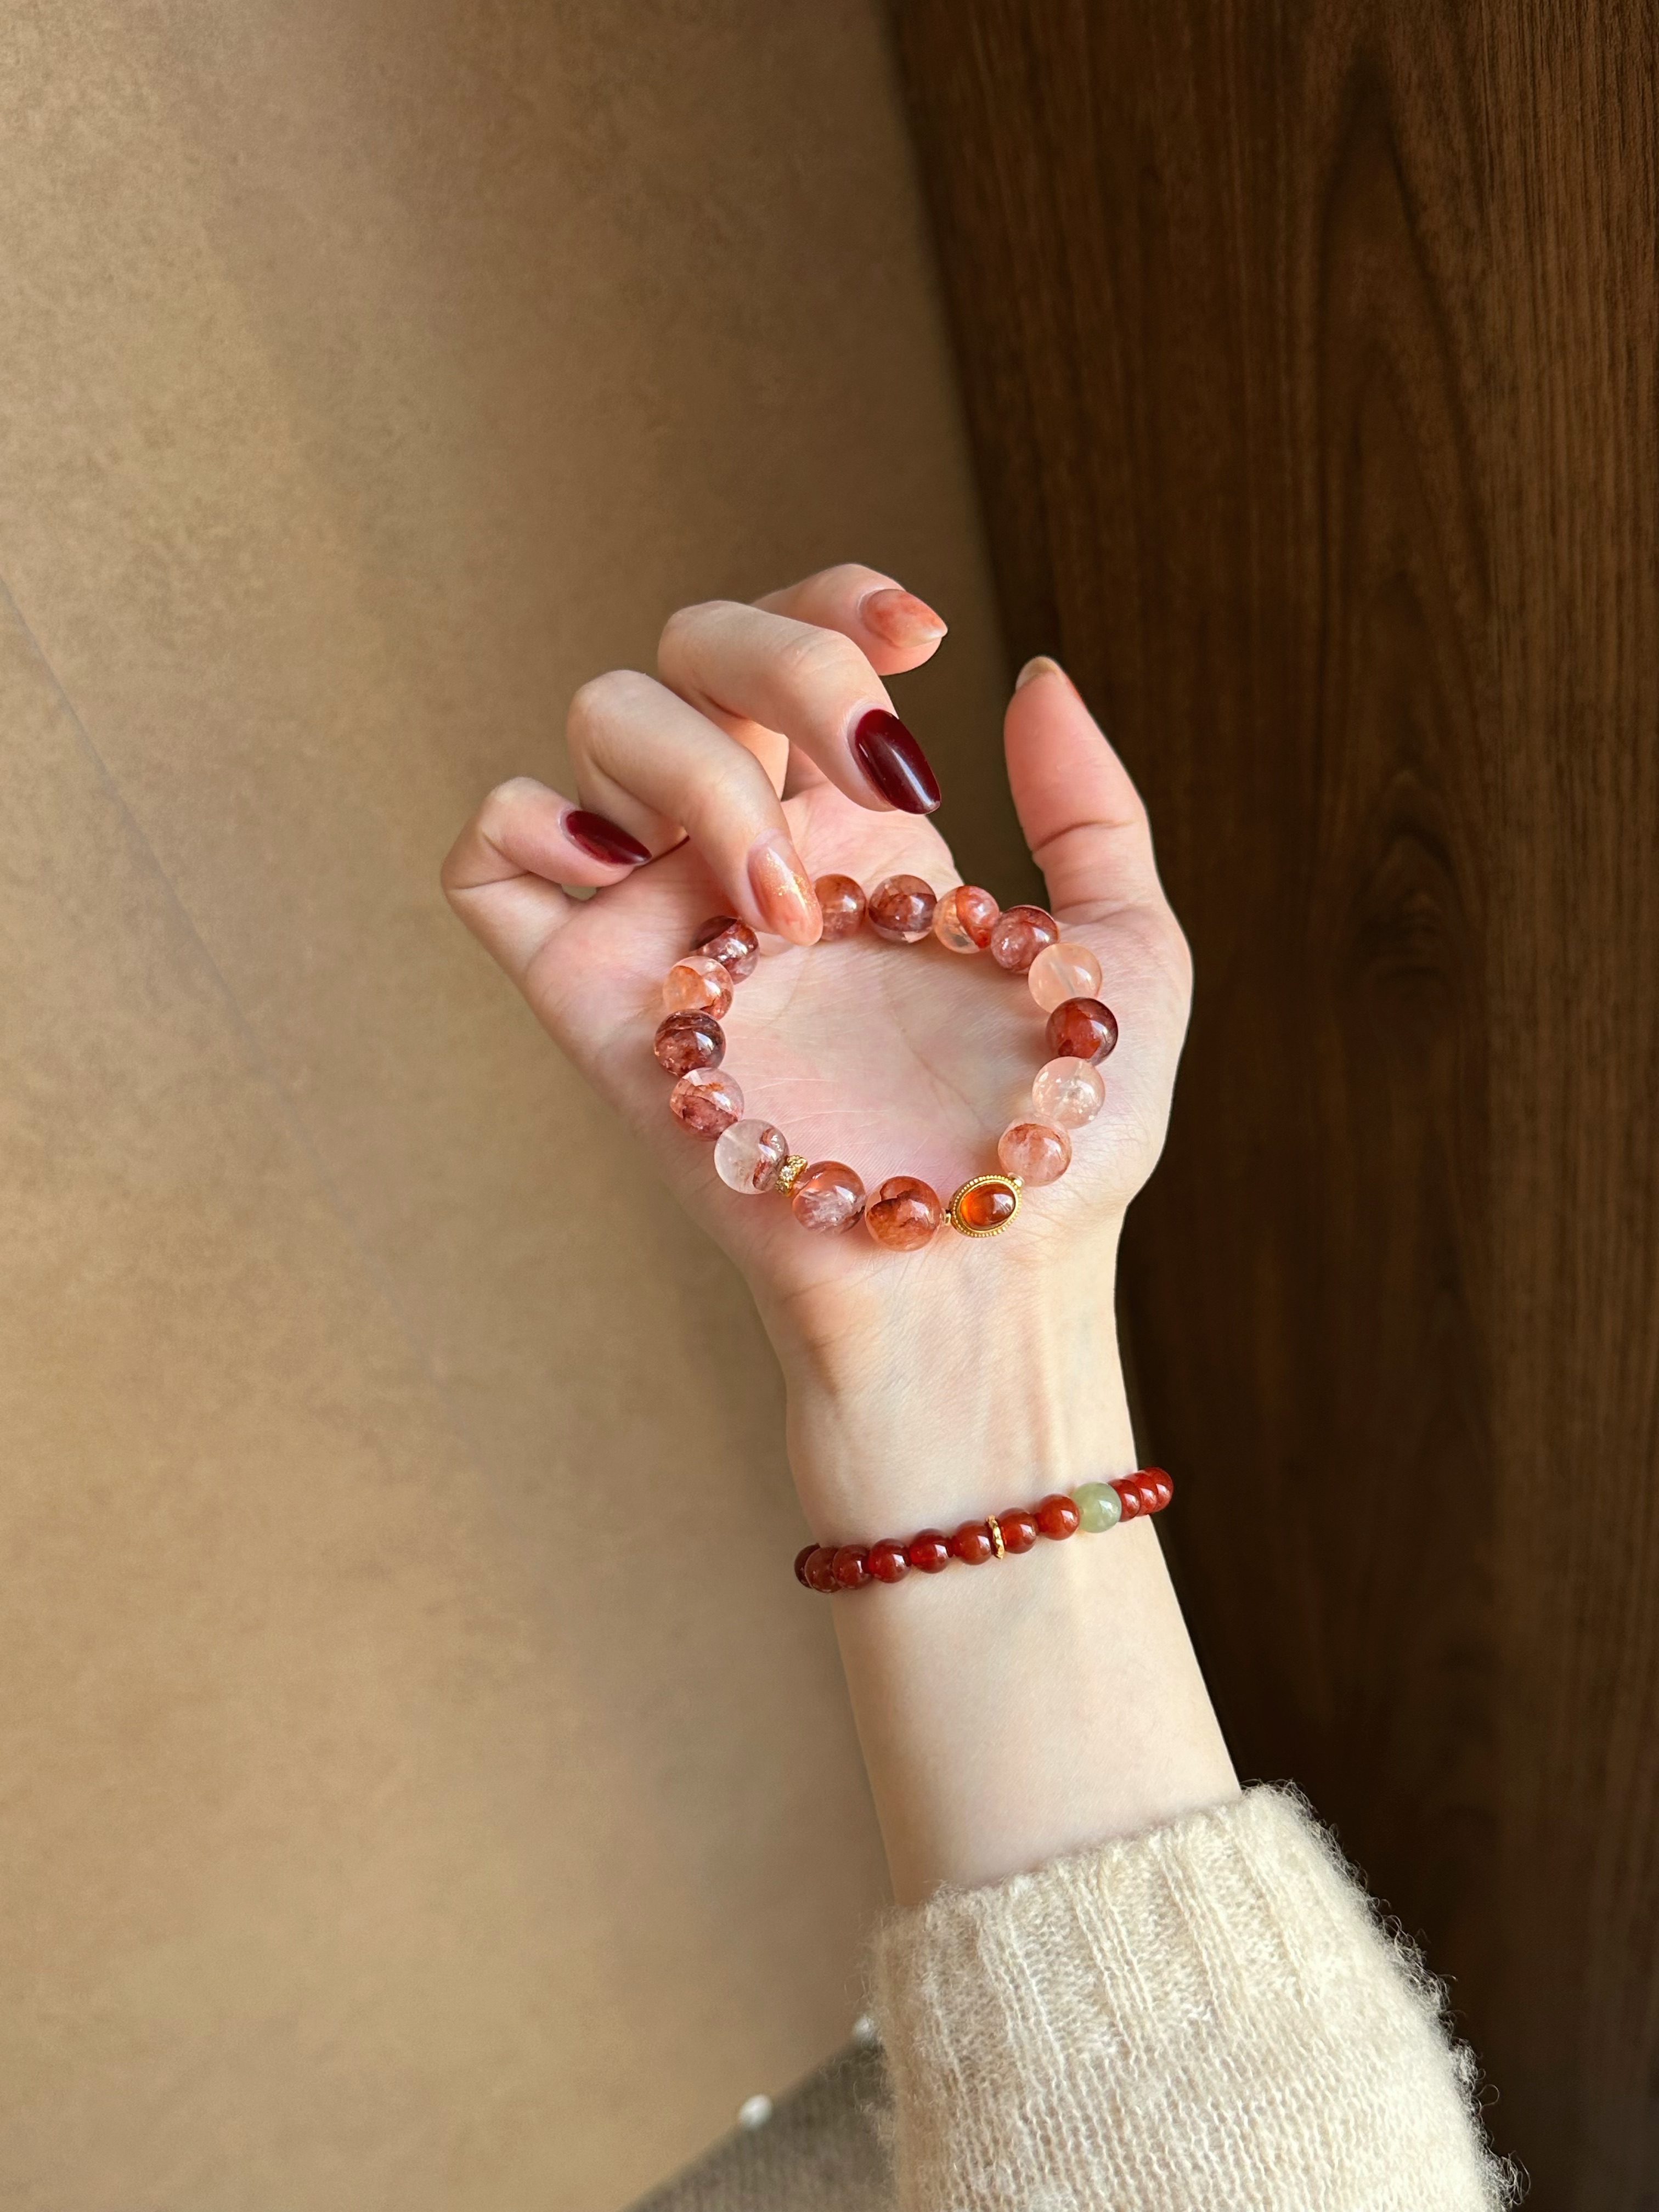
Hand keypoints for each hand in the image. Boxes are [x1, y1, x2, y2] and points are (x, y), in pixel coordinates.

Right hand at [443, 563, 1231, 1895]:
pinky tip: (654, 898)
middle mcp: (751, 855)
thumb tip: (1035, 673)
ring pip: (596, 717)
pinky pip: (486, 854)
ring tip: (788, 910)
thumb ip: (1095, 808)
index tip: (920, 636)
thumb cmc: (1057, 1152)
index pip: (801, 642)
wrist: (975, 1283)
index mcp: (860, 838)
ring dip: (699, 773)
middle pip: (691, 643)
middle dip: (781, 657)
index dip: (837, 600)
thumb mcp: (1130, 958)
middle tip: (870, 773)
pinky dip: (534, 831)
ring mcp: (663, 918)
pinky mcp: (590, 998)